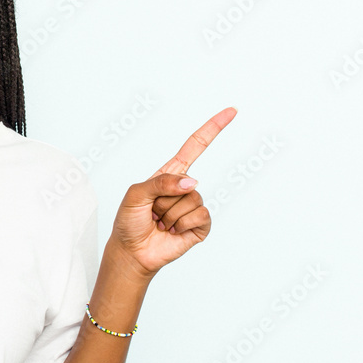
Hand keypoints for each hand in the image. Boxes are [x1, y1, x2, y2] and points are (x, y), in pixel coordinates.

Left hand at [109, 107, 236, 277]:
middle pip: (187, 181)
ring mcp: (194, 206)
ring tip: (160, 222)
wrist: (131, 251)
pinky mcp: (200, 226)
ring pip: (192, 200)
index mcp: (169, 174)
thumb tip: (193, 182)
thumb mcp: (135, 194)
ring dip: (170, 214)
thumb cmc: (129, 221)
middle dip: (164, 198)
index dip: (213, 128)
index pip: (195, 146)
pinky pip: (200, 217)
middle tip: (152, 212)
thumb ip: (160, 183)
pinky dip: (183, 225)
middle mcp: (185, 188)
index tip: (232, 111)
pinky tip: (172, 231)